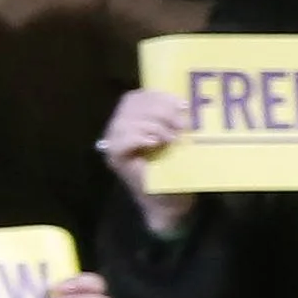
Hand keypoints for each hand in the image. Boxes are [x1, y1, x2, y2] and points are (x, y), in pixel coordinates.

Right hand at [100, 84, 205, 238]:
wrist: (170, 200)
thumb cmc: (177, 168)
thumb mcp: (178, 137)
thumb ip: (174, 119)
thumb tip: (183, 104)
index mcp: (133, 119)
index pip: (135, 97)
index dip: (158, 96)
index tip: (183, 105)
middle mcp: (118, 129)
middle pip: (130, 105)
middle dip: (159, 110)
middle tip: (182, 125)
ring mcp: (114, 145)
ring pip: (125, 121)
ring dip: (153, 126)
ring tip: (171, 138)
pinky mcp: (115, 160)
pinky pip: (119, 142)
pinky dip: (138, 138)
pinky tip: (155, 143)